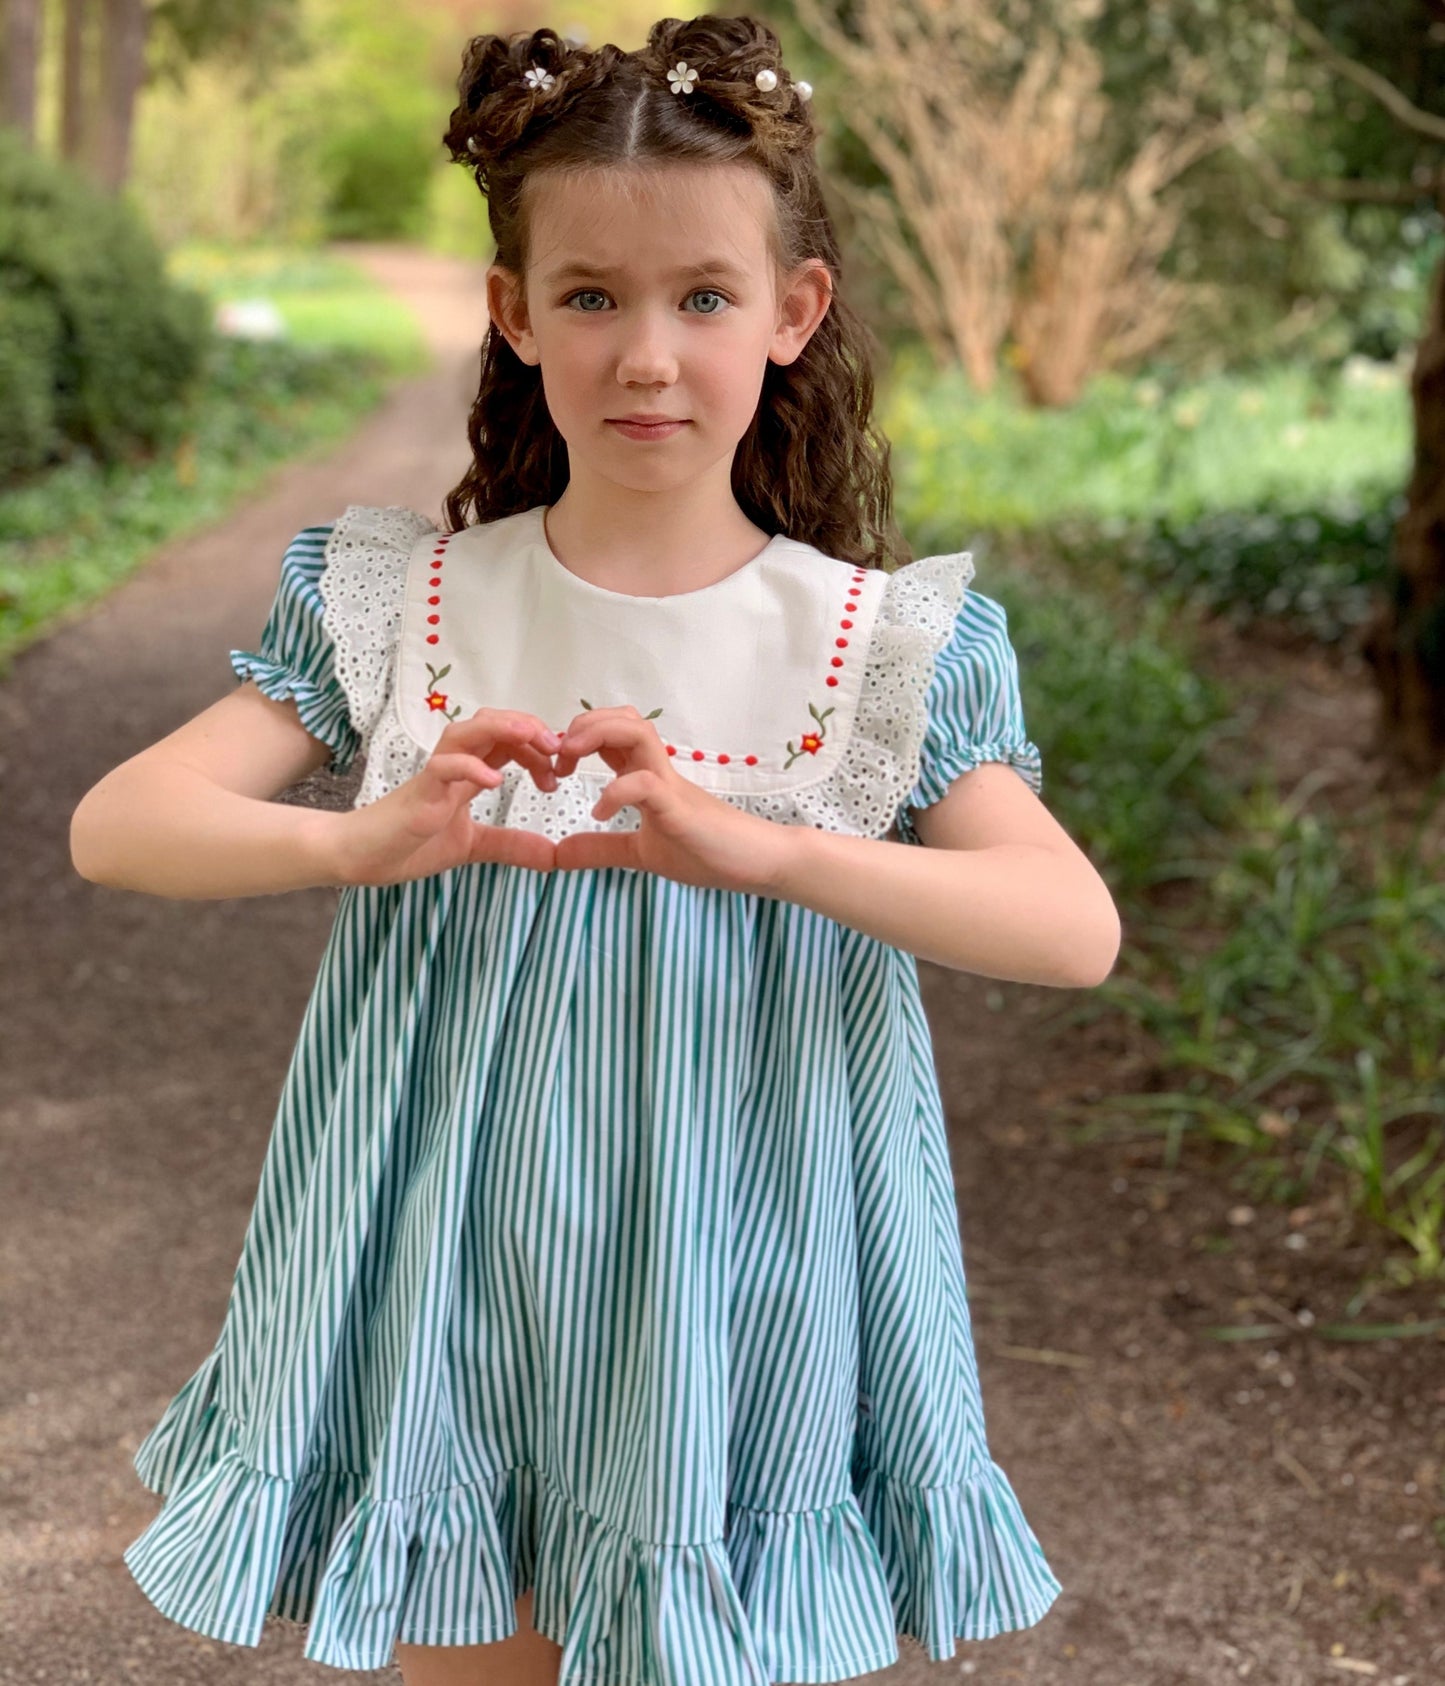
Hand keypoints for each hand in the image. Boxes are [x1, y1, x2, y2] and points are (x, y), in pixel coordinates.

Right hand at [332, 708, 564, 884]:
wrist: (359, 856)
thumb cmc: (408, 844)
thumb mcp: (473, 847)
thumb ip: (510, 846)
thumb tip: (555, 857)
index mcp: (467, 773)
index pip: (508, 742)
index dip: (537, 747)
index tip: (560, 771)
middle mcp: (453, 765)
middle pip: (492, 724)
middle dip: (529, 729)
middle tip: (558, 750)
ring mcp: (435, 775)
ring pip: (467, 732)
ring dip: (503, 729)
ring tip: (535, 740)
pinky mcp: (419, 792)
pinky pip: (443, 767)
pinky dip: (469, 767)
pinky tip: (495, 780)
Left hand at [549, 705, 795, 893]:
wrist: (758, 863)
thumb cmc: (707, 852)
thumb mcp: (641, 854)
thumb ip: (602, 850)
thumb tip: (559, 853)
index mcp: (647, 776)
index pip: (611, 733)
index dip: (577, 738)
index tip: (556, 766)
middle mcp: (658, 770)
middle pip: (622, 718)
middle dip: (582, 726)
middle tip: (558, 759)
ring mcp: (671, 785)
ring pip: (637, 732)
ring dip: (596, 737)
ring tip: (572, 766)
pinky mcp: (680, 807)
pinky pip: (646, 784)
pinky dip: (616, 792)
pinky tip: (601, 814)